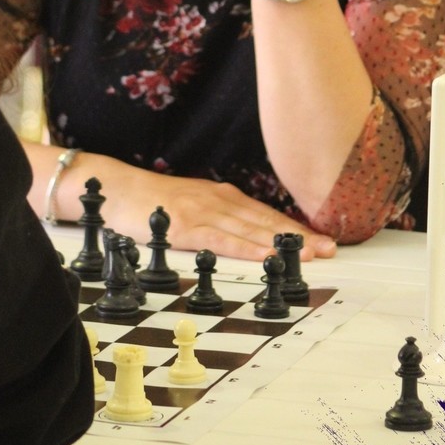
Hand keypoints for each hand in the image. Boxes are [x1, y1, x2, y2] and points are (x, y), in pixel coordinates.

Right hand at [114, 173, 335, 261]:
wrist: (115, 189)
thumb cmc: (152, 203)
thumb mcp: (192, 206)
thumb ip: (219, 220)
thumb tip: (248, 237)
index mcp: (222, 197)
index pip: (266, 214)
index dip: (296, 228)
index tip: (323, 239)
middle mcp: (218, 200)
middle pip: (266, 221)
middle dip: (299, 236)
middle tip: (329, 249)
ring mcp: (202, 212)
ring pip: (249, 229)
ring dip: (281, 243)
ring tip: (309, 254)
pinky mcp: (184, 227)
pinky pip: (221, 240)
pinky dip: (246, 248)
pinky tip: (264, 256)